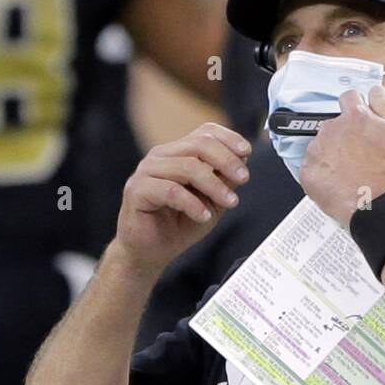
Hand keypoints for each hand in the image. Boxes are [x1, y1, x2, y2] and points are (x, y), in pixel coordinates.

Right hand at [114, 123, 251, 277]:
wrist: (150, 252)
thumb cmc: (178, 225)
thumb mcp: (211, 202)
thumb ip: (224, 181)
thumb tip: (242, 160)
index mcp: (178, 153)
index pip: (204, 132)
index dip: (228, 138)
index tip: (246, 151)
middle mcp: (161, 157)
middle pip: (199, 144)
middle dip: (226, 161)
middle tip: (244, 178)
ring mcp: (147, 171)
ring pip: (187, 167)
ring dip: (214, 185)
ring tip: (230, 202)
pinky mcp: (137, 190)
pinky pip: (170, 191)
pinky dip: (192, 204)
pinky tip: (204, 216)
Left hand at [300, 86, 384, 227]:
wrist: (379, 205)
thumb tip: (375, 90)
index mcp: (355, 116)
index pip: (349, 99)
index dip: (356, 110)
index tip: (359, 123)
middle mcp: (332, 128)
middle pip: (333, 124)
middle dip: (342, 136)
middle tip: (357, 155)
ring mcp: (317, 150)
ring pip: (320, 145)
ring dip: (330, 154)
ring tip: (347, 172)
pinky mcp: (308, 172)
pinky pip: (310, 167)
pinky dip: (321, 174)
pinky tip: (336, 183)